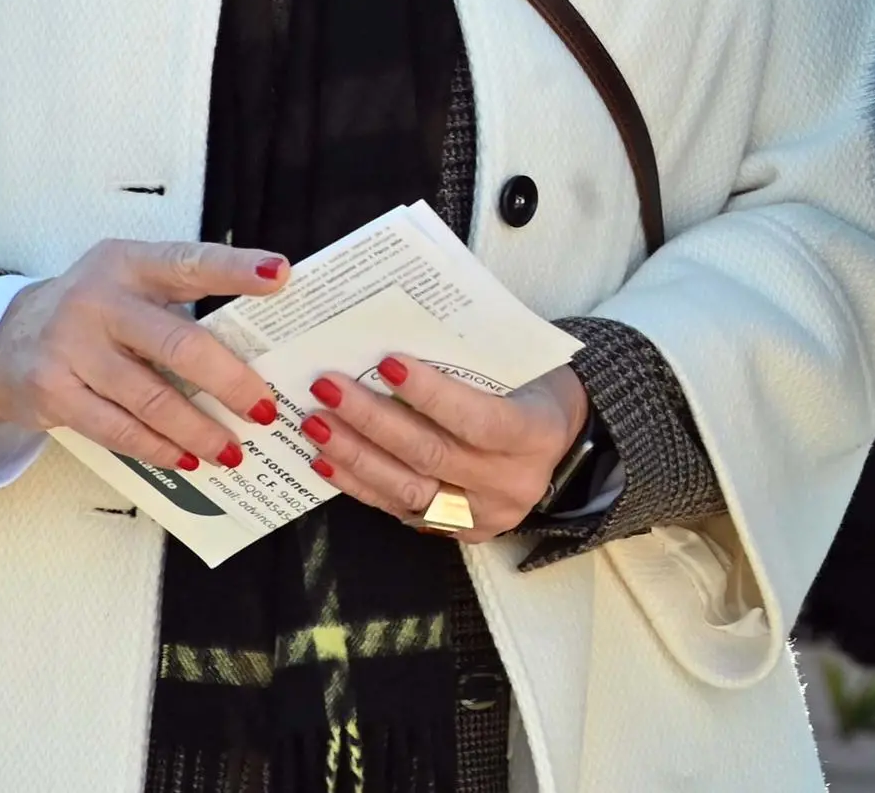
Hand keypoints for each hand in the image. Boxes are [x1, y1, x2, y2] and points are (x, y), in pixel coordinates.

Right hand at [0, 239, 287, 471]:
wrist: (3, 338)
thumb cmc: (96, 312)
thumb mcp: (132, 286)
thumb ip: (182, 304)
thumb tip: (257, 349)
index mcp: (131, 264)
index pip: (189, 262)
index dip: (235, 270)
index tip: (281, 276)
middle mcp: (99, 301)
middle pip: (178, 345)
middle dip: (229, 382)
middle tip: (264, 409)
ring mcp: (71, 347)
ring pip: (151, 398)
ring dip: (198, 430)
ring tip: (232, 449)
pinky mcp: (53, 392)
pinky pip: (118, 429)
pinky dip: (158, 448)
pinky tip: (185, 458)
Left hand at [301, 355, 589, 542]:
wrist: (559, 441)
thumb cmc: (531, 389)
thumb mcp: (519, 368)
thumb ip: (470, 363)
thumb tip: (396, 341)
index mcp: (534, 436)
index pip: (477, 420)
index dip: (431, 395)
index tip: (388, 363)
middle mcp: (511, 484)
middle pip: (431, 455)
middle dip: (373, 420)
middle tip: (329, 388)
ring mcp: (484, 516)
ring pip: (408, 489)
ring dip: (354, 454)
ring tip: (315, 423)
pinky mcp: (458, 533)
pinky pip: (399, 510)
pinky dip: (359, 484)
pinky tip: (327, 459)